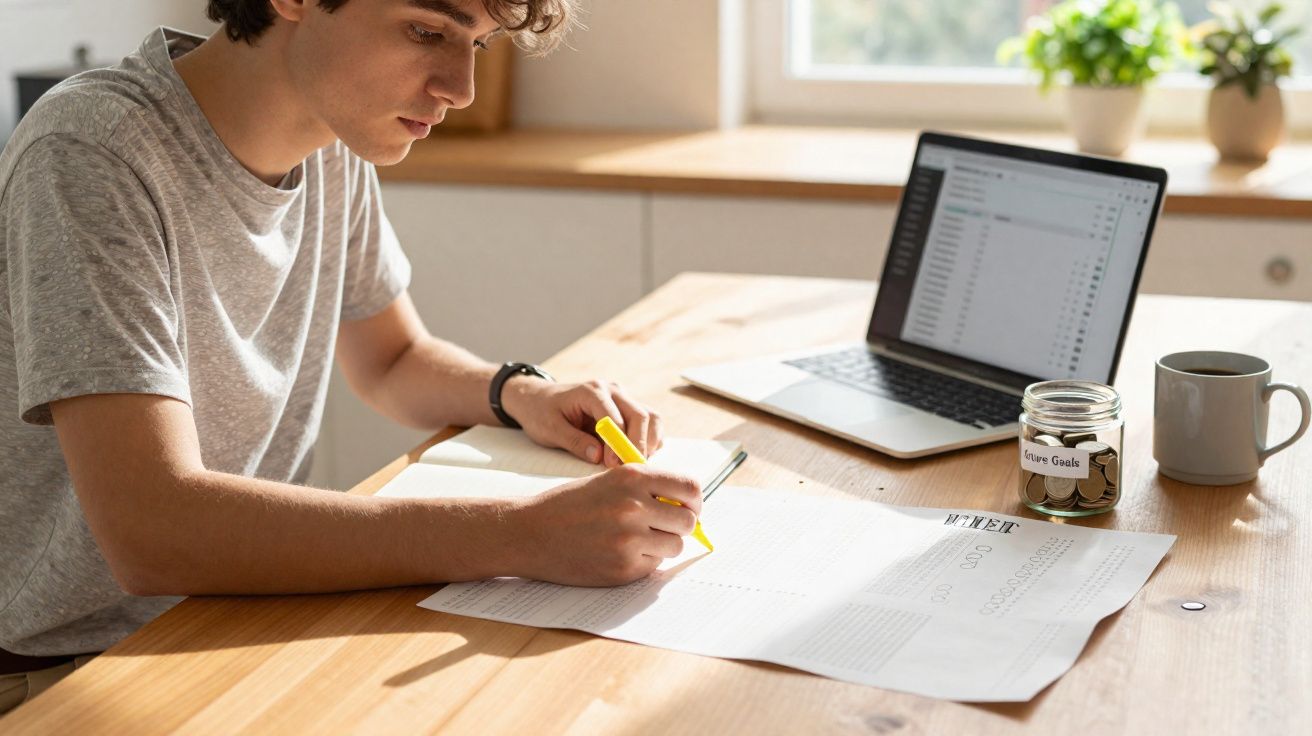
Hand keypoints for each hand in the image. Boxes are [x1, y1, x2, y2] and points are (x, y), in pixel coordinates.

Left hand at [500, 377, 663, 465]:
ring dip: (649, 443)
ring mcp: (622, 397)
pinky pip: (649, 423)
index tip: (613, 466)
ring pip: (651, 418)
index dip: (619, 444)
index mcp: (592, 391)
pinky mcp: (627, 408)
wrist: (538, 399)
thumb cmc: (542, 413)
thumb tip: (598, 457)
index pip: (617, 418)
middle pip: (641, 416)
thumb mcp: (550, 430)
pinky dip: (649, 440)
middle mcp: (613, 390)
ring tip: (633, 464)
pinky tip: (634, 456)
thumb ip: (574, 442)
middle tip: (628, 470)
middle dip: (639, 446)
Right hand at [506, 465, 701, 585]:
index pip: (690, 488)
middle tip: (664, 528)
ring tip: (637, 541)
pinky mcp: (623, 567)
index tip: (688, 507)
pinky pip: (654, 566)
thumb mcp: (608, 482)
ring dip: (663, 545)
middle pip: (688, 520)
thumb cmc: (569, 505)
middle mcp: (634, 505)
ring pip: (675, 546)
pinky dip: (644, 562)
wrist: (530, 532)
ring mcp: (629, 539)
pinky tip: (619, 553)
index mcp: (632, 477)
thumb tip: (688, 506)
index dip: (694, 501)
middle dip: (680, 526)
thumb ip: (646, 489)